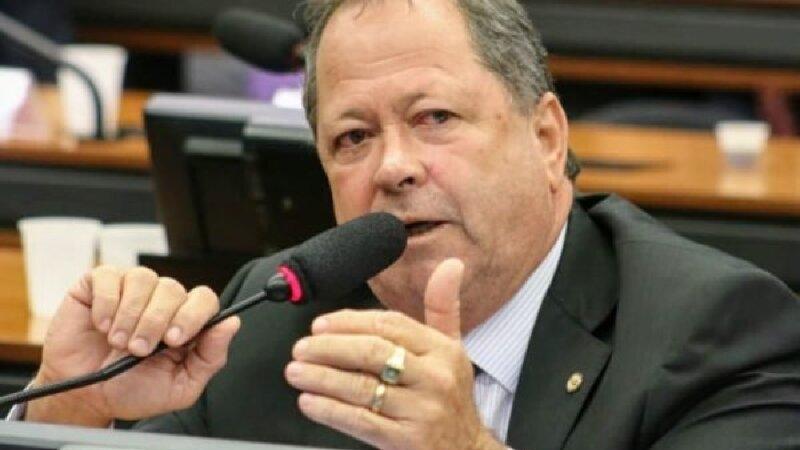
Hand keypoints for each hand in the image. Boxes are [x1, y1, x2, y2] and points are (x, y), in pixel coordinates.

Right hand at [27, 266, 239, 425]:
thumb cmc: (132, 389)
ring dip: (130, 315)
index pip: (204, 299)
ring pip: (144, 279)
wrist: (84, 396)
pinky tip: (101, 325)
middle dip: (155, 323)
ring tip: (119, 342)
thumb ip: (210, 357)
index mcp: (186, 321)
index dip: (193, 315)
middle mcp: (162, 300)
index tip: (174, 339)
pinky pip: (110, 276)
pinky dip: (106, 304)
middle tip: (138, 349)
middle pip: (173, 289)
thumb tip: (232, 324)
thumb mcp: (179, 386)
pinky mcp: (100, 284)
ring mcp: (132, 289)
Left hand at [285, 258, 505, 449]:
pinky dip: (330, 411)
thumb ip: (443, 306)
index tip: (321, 324)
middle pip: (372, 353)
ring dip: (321, 377)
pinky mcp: (406, 441)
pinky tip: (309, 402)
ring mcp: (421, 411)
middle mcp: (434, 378)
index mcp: (443, 350)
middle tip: (301, 347)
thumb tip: (451, 264)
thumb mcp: (454, 349)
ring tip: (296, 372)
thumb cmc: (452, 397)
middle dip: (329, 348)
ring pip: (361, 387)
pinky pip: (360, 421)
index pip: (390, 325)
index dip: (350, 322)